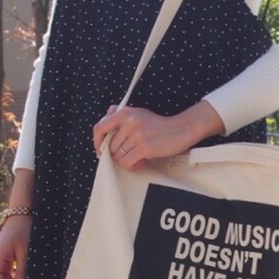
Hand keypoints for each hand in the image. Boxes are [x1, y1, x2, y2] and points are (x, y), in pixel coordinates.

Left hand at [92, 101, 223, 169]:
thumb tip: (102, 129)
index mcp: (125, 112)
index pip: (99, 127)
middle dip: (117, 154)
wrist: (181, 129)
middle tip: (131, 153)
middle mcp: (129, 121)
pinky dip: (132, 166)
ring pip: (118, 157)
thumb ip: (119, 116)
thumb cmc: (159, 125)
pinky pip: (127, 162)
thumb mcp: (138, 114)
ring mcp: (137, 134)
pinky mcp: (145, 146)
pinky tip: (141, 161)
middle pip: (109, 147)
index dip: (97, 142)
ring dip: (127, 160)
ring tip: (138, 156)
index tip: (100, 150)